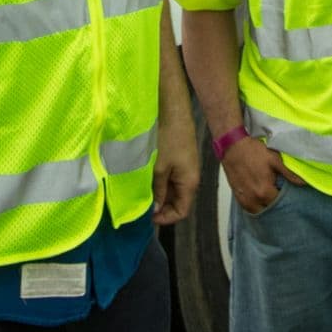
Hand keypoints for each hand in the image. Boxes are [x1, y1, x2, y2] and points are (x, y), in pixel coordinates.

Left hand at [153, 110, 200, 227]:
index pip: (182, 212)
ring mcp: (185, 170)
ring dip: (159, 195)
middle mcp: (190, 179)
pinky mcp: (179, 161)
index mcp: (190, 183)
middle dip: (161, 208)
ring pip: (173, 191)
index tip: (148, 217)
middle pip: (178, 202)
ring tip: (142, 195)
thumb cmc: (168, 139)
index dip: (166, 218)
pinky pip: (171, 179)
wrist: (174, 112)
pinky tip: (147, 180)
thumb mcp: (160, 168)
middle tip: (141, 207)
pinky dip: (160, 183)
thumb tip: (155, 210)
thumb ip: (158, 190)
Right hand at [222, 137, 291, 214]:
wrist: (232, 147)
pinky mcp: (238, 197)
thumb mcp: (275, 160)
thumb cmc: (254, 152)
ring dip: (266, 207)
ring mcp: (244, 200)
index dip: (286, 200)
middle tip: (282, 198)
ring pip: (259, 212)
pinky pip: (249, 209)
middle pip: (269, 210)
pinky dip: (256, 206)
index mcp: (265, 191)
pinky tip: (261, 200)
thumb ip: (289, 173)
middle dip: (277, 206)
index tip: (290, 195)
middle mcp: (253, 199)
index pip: (280, 204)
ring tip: (271, 199)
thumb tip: (303, 183)